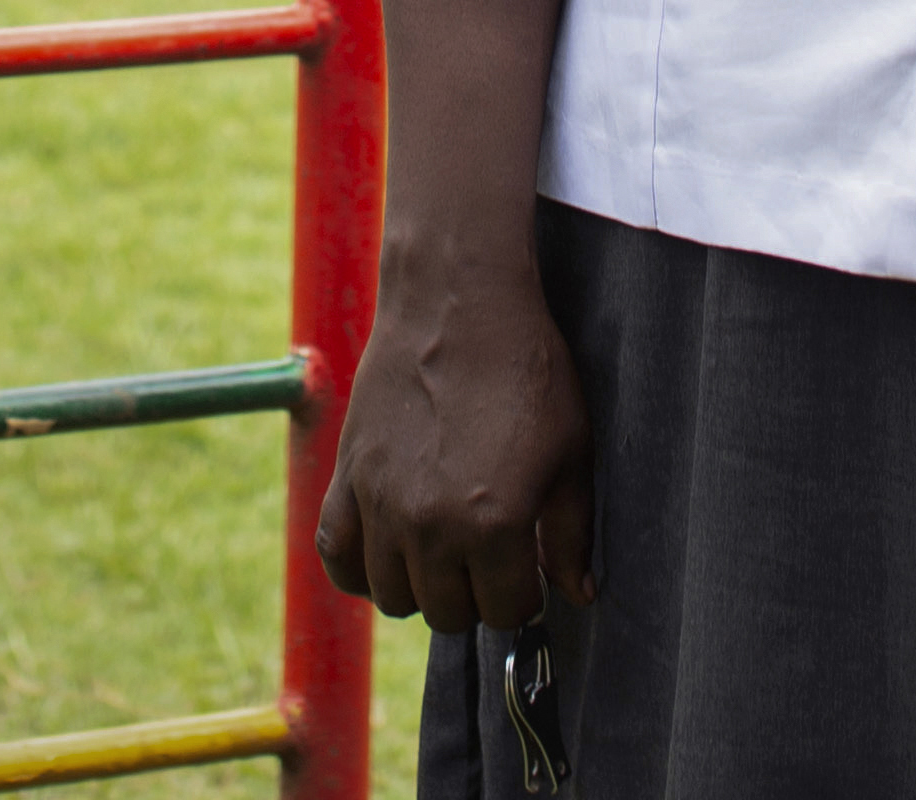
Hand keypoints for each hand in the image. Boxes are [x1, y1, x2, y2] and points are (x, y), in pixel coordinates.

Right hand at [311, 245, 594, 633]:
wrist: (458, 302)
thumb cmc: (525, 370)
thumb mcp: (571, 452)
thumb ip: (572, 534)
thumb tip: (579, 594)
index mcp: (495, 524)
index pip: (505, 612)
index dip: (524, 596)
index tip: (528, 571)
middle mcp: (431, 525)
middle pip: (447, 613)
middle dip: (476, 597)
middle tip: (490, 560)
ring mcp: (381, 503)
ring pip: (392, 596)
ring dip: (422, 587)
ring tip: (445, 552)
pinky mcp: (347, 476)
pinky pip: (335, 554)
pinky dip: (357, 568)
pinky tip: (387, 550)